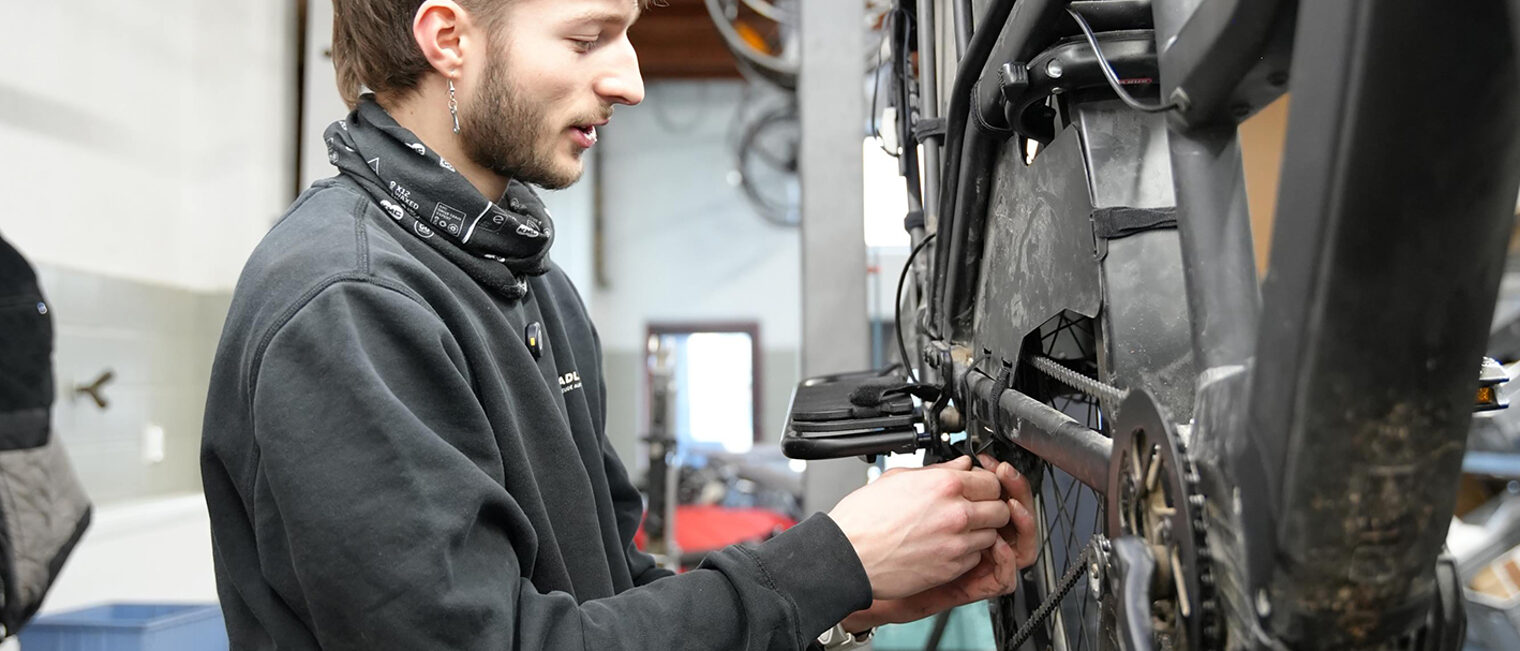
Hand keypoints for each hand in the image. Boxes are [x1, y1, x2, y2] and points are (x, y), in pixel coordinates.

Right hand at [828, 456, 1010, 599]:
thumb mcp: (898, 479)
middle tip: (974, 510)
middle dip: (990, 508)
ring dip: (980, 532)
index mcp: (944, 485)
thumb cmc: (864, 518)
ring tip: (956, 530)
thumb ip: (937, 470)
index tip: (977, 489)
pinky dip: (967, 553)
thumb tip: (960, 465)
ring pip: (992, 535)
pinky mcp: (951, 568)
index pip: (992, 481)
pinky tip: (946, 546)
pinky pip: (975, 558)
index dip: (985, 485)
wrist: (848, 555)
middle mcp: (956, 513)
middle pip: (1001, 509)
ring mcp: (956, 543)